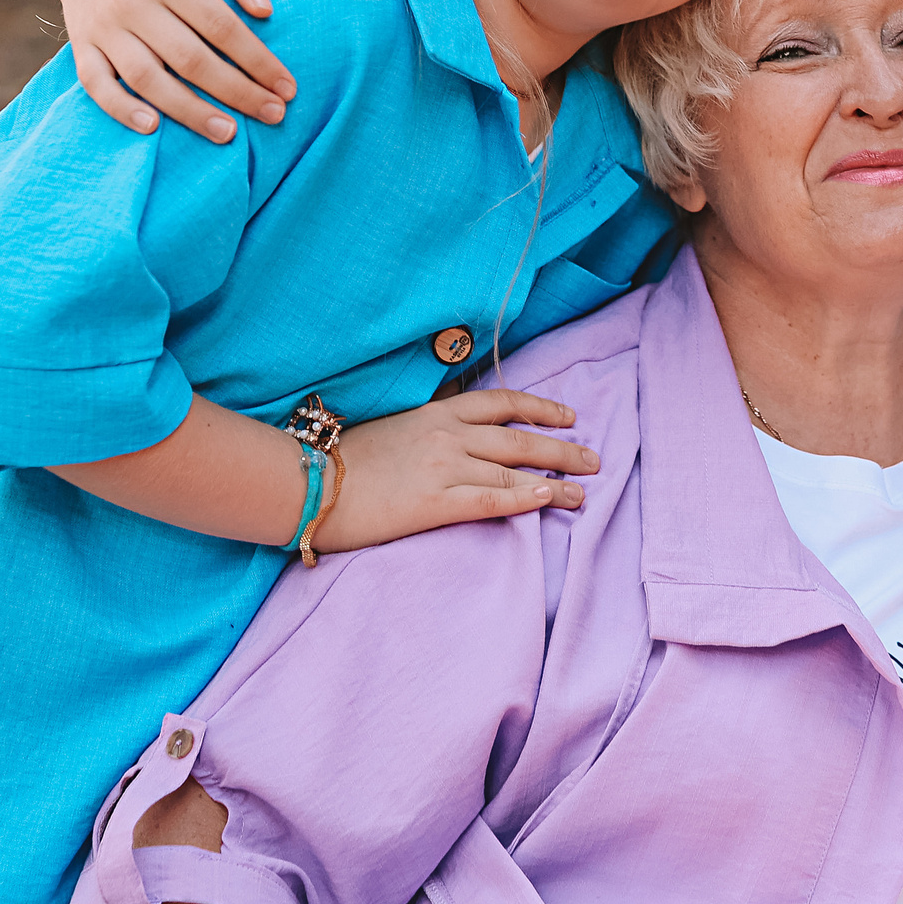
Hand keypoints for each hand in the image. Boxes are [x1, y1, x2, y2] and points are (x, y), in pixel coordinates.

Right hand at [53, 0, 298, 141]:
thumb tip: (265, 11)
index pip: (220, 25)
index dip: (257, 60)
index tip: (287, 87)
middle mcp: (132, 1)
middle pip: (189, 58)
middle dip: (236, 92)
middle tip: (274, 115)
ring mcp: (104, 27)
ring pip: (146, 78)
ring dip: (188, 111)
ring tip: (228, 133)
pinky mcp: (82, 45)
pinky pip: (96, 84)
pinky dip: (121, 109)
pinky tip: (152, 128)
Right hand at [308, 390, 601, 553]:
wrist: (308, 481)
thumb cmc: (341, 460)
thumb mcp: (390, 428)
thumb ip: (426, 429)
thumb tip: (449, 436)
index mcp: (435, 412)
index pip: (501, 401)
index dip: (540, 407)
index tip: (568, 415)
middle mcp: (447, 433)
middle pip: (519, 436)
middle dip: (562, 446)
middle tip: (594, 457)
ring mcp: (443, 466)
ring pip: (514, 467)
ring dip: (556, 477)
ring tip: (584, 490)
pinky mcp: (435, 502)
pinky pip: (491, 498)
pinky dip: (525, 497)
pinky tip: (549, 498)